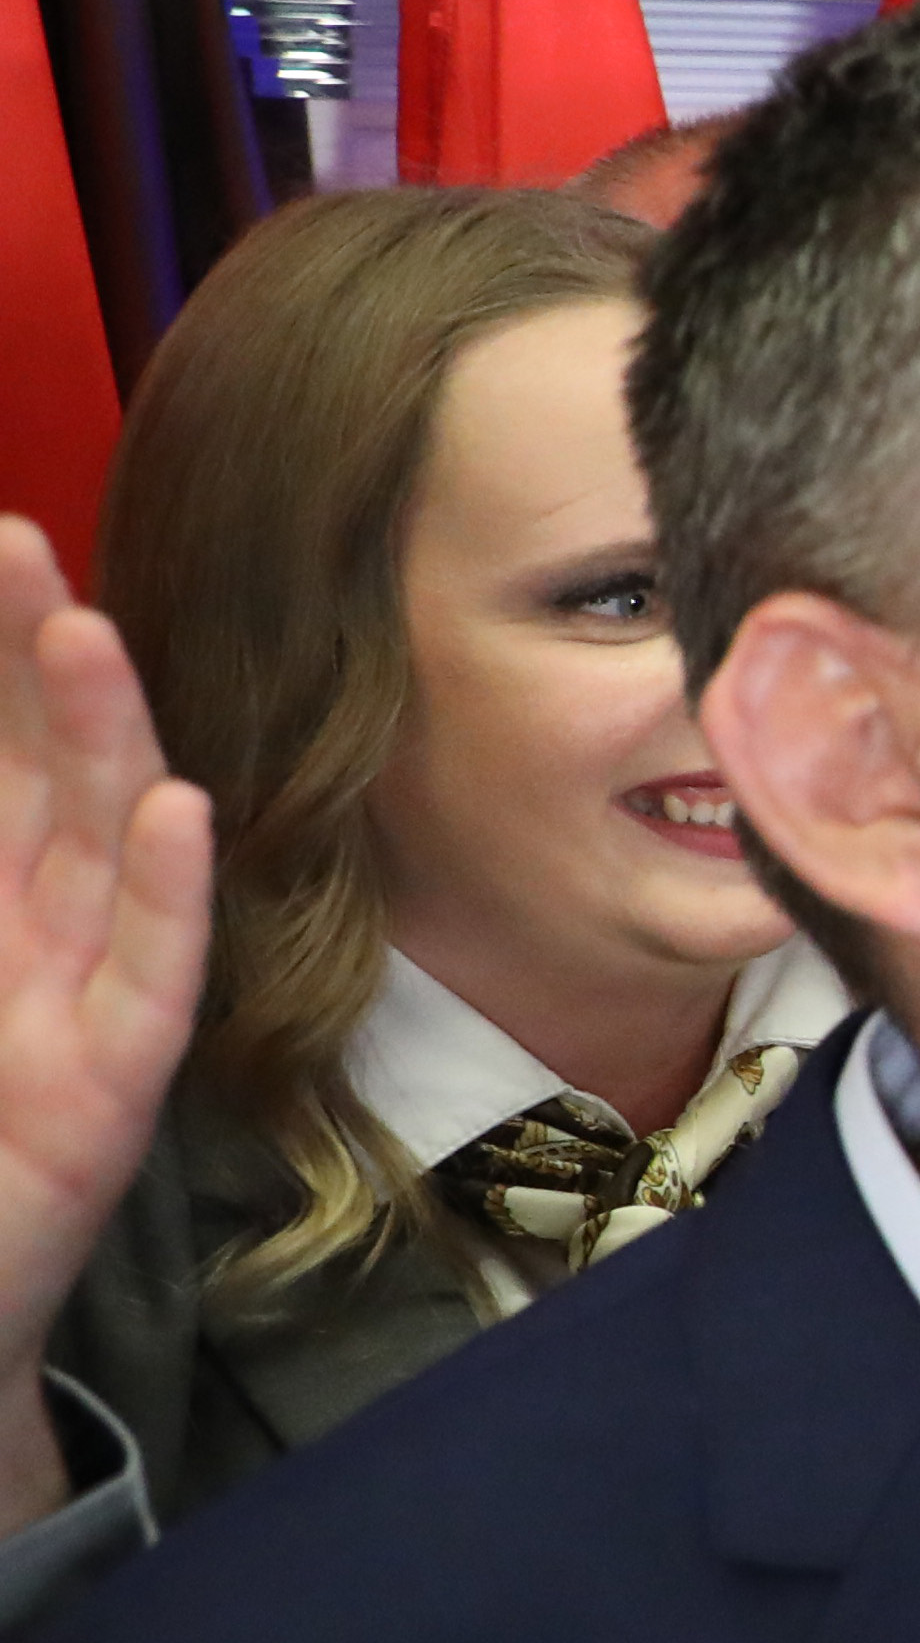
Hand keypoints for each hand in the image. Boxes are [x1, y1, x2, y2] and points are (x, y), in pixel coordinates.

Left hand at [0, 519, 206, 1527]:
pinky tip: (180, 816)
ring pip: (106, 853)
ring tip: (86, 638)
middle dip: (33, 662)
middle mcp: (31, 939)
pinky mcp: (104, 1097)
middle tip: (16, 546)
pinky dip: (171, 899)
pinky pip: (151, 983)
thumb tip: (24, 797)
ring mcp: (78, 1009)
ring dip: (105, 745)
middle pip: (46, 774)